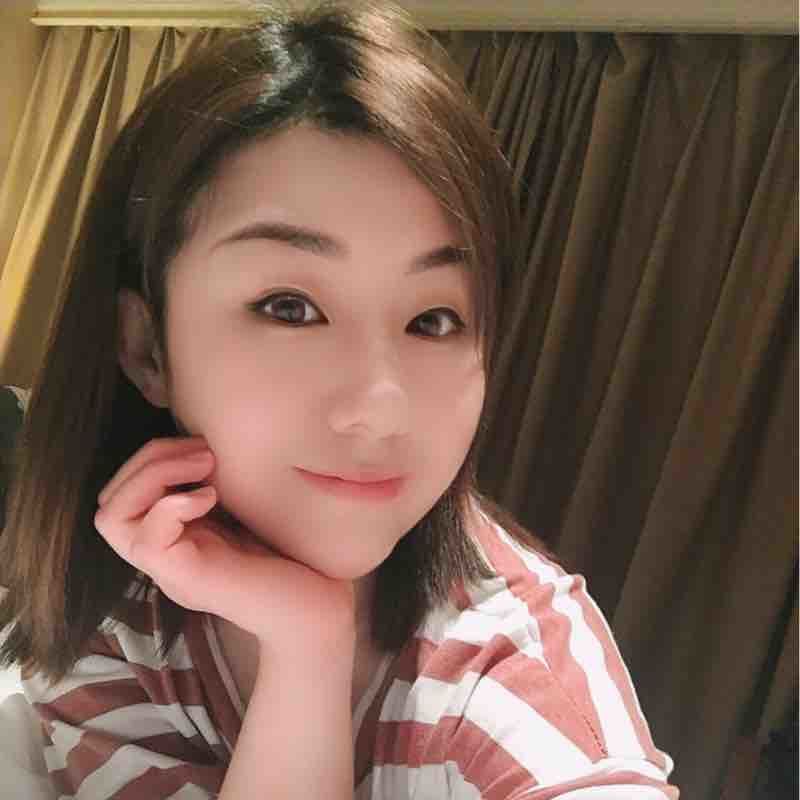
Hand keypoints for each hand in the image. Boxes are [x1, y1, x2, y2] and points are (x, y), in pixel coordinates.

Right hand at [94, 437, 355, 651]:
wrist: (321, 609)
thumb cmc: (294, 558)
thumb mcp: (247, 512)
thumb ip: (218, 486)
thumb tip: (204, 443)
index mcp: (175, 539)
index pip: (122, 493)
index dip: (151, 458)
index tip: (203, 447)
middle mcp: (165, 557)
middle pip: (109, 502)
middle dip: (148, 460)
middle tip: (203, 453)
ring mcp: (172, 571)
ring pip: (113, 518)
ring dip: (155, 476)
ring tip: (205, 467)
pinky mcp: (189, 580)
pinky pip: (147, 540)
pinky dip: (172, 505)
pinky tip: (212, 497)